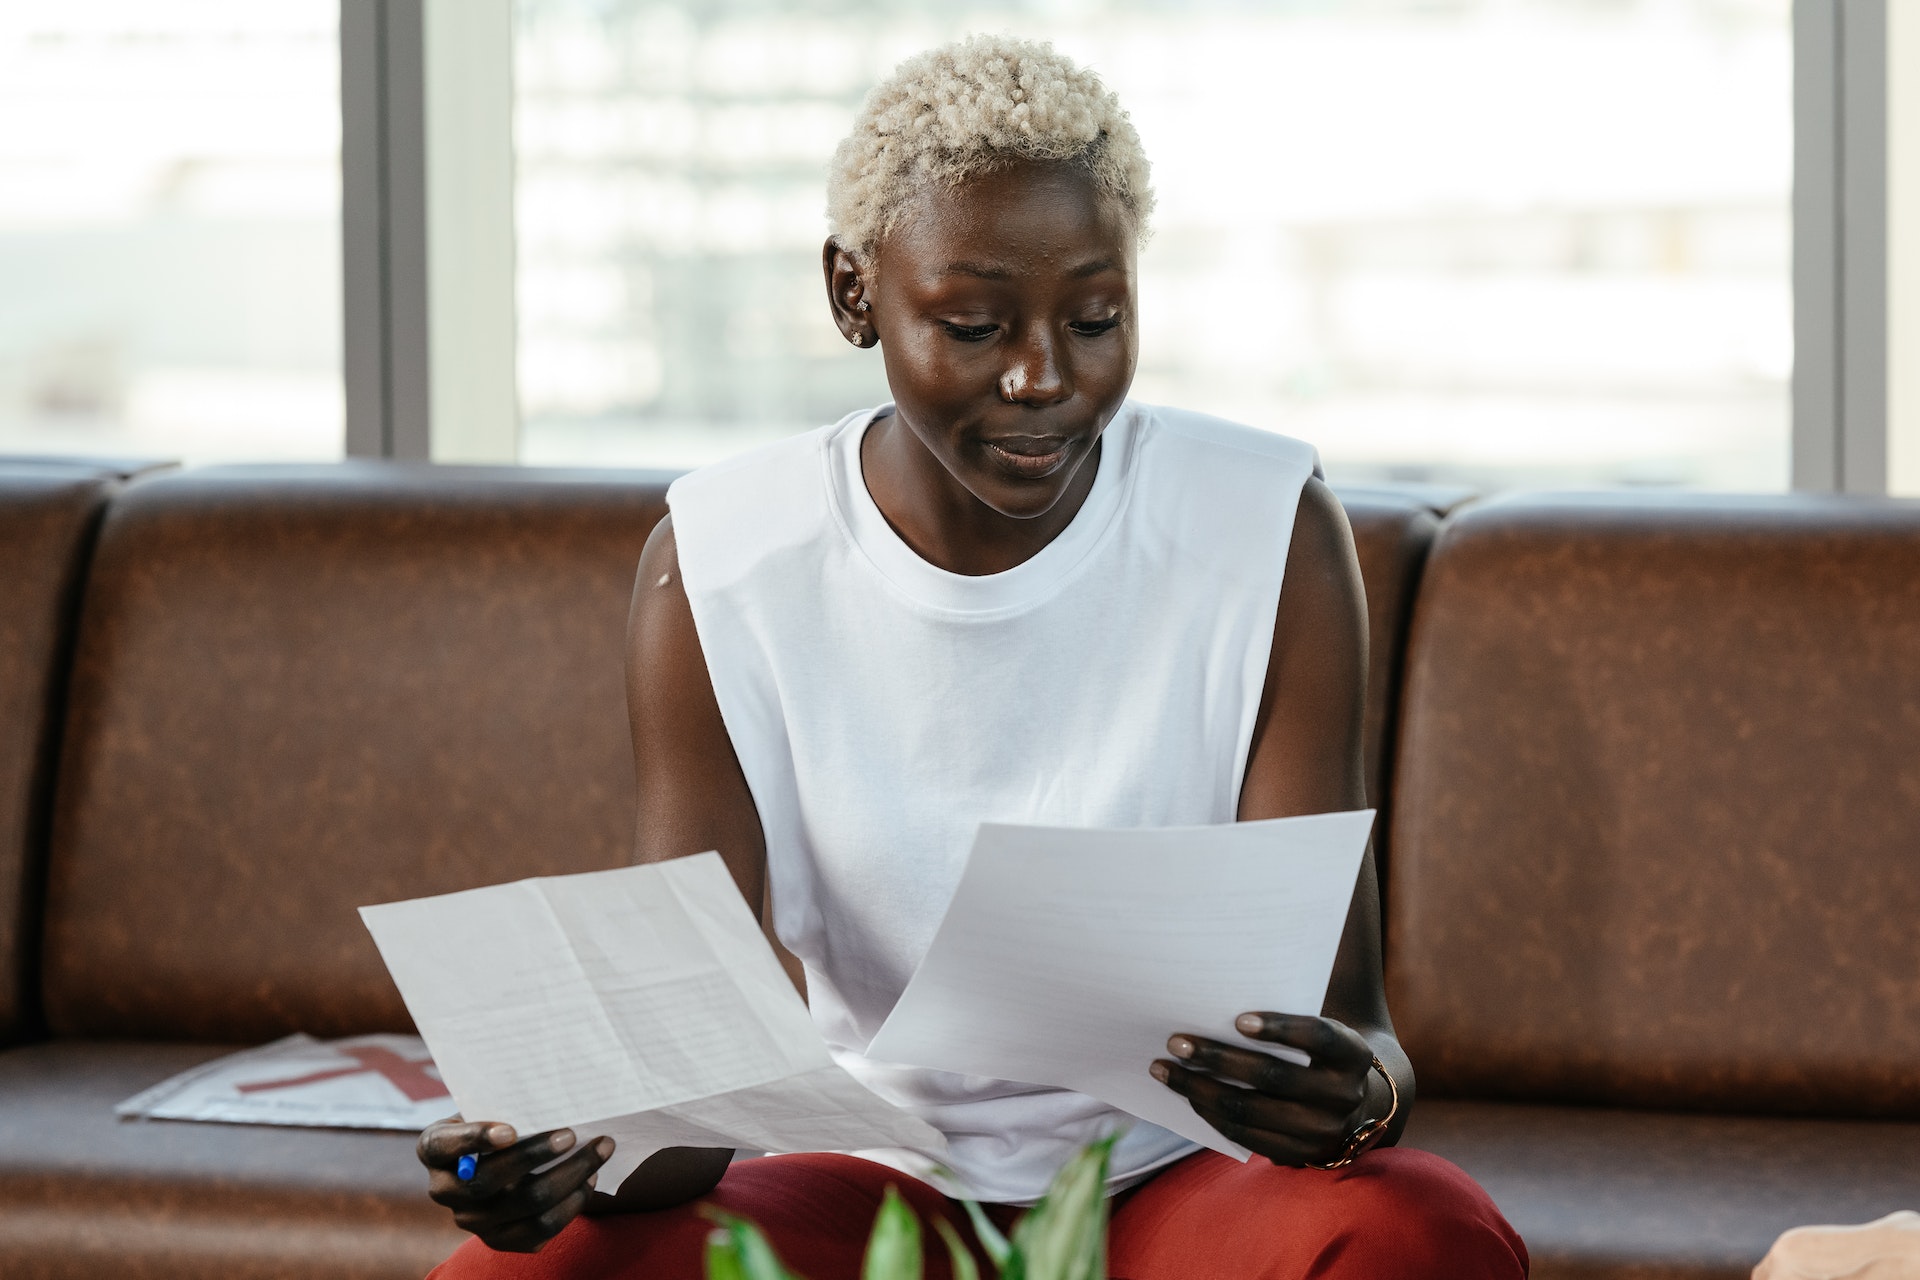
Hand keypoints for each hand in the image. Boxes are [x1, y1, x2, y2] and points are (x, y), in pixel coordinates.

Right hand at [418, 1116, 613, 1252]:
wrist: (494, 1160)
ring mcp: (471, 1221)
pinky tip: (589, 1180)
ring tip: (599, 1151)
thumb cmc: (495, 1120)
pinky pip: (542, 1230)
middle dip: (538, 1155)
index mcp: (434, 1149)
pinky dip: (572, 1204)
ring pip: (527, 1206)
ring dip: (571, 1176)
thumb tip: (553, 1093)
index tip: (510, 1129)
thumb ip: (505, 1103)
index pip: (444, 1145)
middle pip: (491, 1181)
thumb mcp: (487, 1105)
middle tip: (573, 1134)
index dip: (475, 1138)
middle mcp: (444, 1190)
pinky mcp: (499, 1240)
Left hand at [1151, 1012, 1374, 1166]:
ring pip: (1250, 1110)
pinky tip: (1187, 1094)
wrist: (1354, 1106)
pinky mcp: (1298, 1155)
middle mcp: (1343, 1095)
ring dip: (1200, 1089)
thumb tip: (1227, 987)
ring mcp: (1321, 1132)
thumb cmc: (1320, 1052)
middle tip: (1176, 1042)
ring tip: (1165, 1069)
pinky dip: (1211, 1114)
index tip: (1237, 1019)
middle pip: (1273, 1077)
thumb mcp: (1323, 1029)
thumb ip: (1291, 1009)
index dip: (1280, 1028)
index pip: (1318, 1037)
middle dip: (1218, 1058)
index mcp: (1352, 1054)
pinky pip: (1245, 1135)